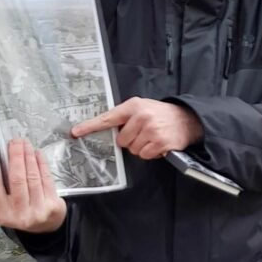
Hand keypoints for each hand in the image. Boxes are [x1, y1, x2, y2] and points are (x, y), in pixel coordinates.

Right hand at [0, 139, 66, 232]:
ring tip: (25, 144)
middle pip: (16, 179)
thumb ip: (3, 187)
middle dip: (15, 156)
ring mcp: (37, 210)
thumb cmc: (23, 211)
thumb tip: (0, 158)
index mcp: (3, 214)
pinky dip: (41, 163)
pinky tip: (37, 153)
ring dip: (28, 156)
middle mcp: (19, 214)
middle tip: (14, 142)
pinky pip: (45, 178)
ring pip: (32, 177)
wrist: (46, 228)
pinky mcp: (52, 205)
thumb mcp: (7, 206)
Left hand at [71, 97, 203, 159]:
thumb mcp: (142, 107)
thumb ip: (125, 116)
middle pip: (121, 140)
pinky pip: (144, 155)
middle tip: (143, 132)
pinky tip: (158, 144)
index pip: (108, 118)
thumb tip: (108, 130)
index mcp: (133, 106)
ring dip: (141, 147)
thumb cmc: (159, 114)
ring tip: (152, 137)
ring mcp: (151, 130)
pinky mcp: (159, 143)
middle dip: (130, 140)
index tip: (76, 132)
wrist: (186, 119)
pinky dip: (150, 153)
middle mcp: (141, 116)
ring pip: (133, 149)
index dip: (90, 126)